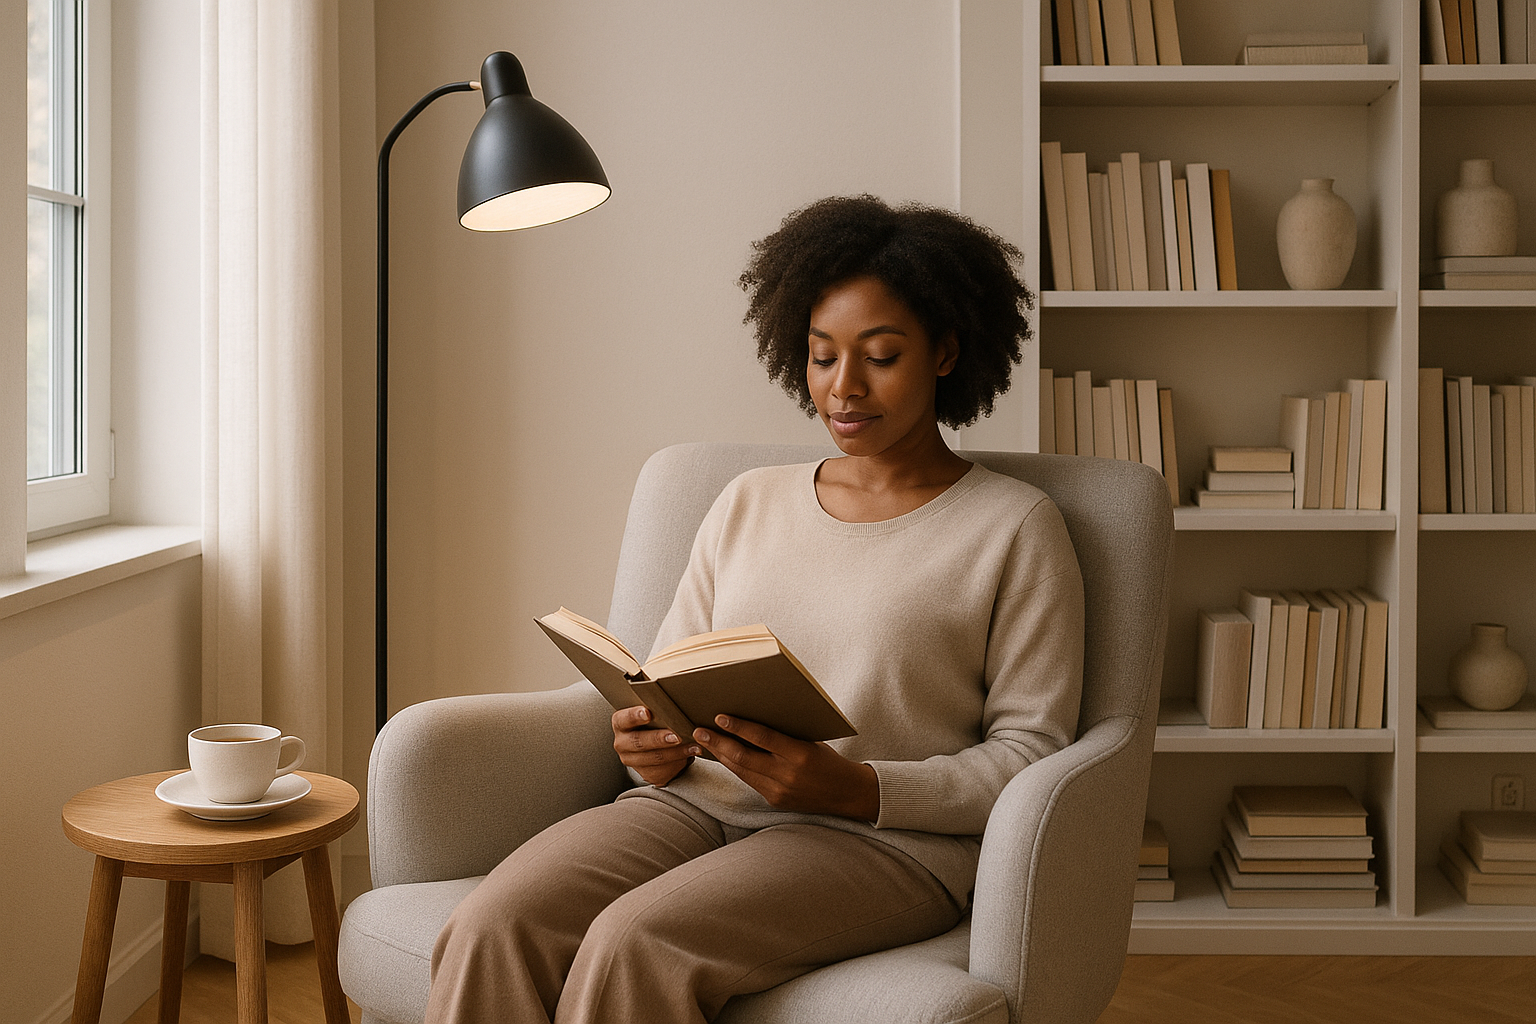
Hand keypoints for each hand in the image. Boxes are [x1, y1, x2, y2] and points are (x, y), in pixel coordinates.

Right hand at [612, 706, 698, 786]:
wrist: (655, 742)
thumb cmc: (655, 720)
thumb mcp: (652, 711)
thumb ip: (656, 707)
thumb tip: (674, 698)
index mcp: (620, 723)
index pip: (624, 719)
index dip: (635, 716)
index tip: (647, 713)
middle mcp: (622, 743)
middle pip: (639, 742)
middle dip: (659, 739)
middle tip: (677, 736)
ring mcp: (633, 761)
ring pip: (655, 758)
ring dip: (676, 752)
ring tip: (693, 746)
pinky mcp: (647, 774)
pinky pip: (663, 771)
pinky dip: (680, 762)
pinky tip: (690, 754)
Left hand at [693, 715, 879, 821]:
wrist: (847, 794)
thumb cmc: (829, 760)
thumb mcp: (811, 742)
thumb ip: (784, 736)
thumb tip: (751, 721)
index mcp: (800, 755)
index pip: (763, 738)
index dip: (739, 727)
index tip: (719, 716)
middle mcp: (788, 775)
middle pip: (744, 757)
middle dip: (718, 743)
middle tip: (699, 730)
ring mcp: (779, 791)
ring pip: (741, 771)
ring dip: (721, 755)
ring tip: (704, 741)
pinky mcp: (775, 801)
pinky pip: (749, 781)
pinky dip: (735, 767)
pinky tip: (723, 757)